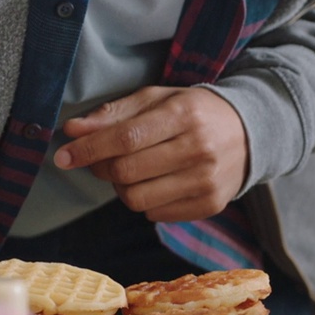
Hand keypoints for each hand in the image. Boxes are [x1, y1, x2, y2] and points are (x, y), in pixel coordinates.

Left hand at [54, 86, 249, 222]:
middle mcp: (199, 149)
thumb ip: (114, 114)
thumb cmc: (195, 112)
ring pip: (137, 199)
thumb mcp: (158, 100)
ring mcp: (207, 181)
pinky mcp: (210, 205)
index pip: (125, 138)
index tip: (63, 156)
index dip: (88, 149)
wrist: (251, 133)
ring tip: (131, 172)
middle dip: (101, 168)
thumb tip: (72, 131)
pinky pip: (155, 214)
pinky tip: (156, 183)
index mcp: (184, 115)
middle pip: (127, 172)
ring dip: (121, 188)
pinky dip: (145, 201)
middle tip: (99, 160)